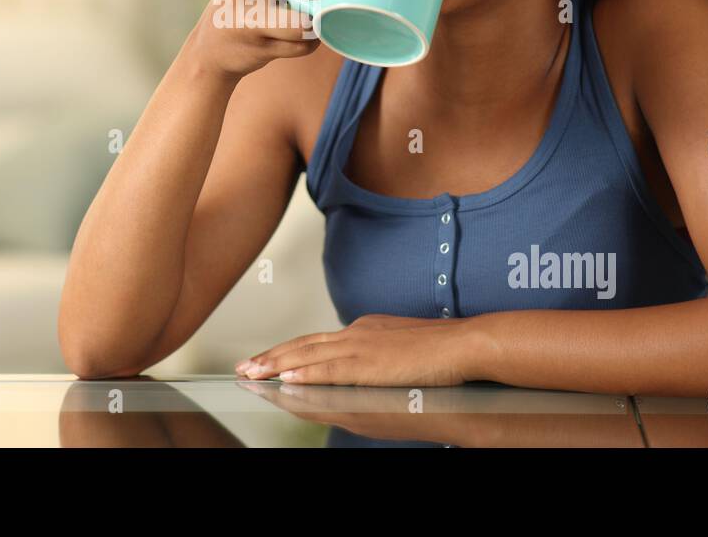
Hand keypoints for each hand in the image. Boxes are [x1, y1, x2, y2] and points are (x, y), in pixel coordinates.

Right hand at [184, 0, 335, 80]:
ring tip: (302, 20)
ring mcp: (251, 15)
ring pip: (307, 14)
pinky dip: (308, 42)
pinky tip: (293, 39)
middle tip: (303, 0)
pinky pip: (304, 41)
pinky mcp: (258, 45)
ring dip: (313, 19)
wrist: (210, 48)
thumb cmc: (246, 4)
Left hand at [234, 313, 474, 386]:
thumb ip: (380, 355)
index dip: (290, 350)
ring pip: (308, 355)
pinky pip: (328, 370)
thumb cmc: (443, 348)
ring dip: (276, 365)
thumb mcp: (402, 346)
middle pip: (304, 344)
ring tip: (252, 373)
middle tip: (245, 366)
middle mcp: (356, 332)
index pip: (318, 341)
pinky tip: (286, 379)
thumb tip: (368, 367)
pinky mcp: (368, 363)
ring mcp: (360, 346)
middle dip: (271, 356)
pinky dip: (304, 374)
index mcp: (364, 329)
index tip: (269, 358)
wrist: (463, 342)